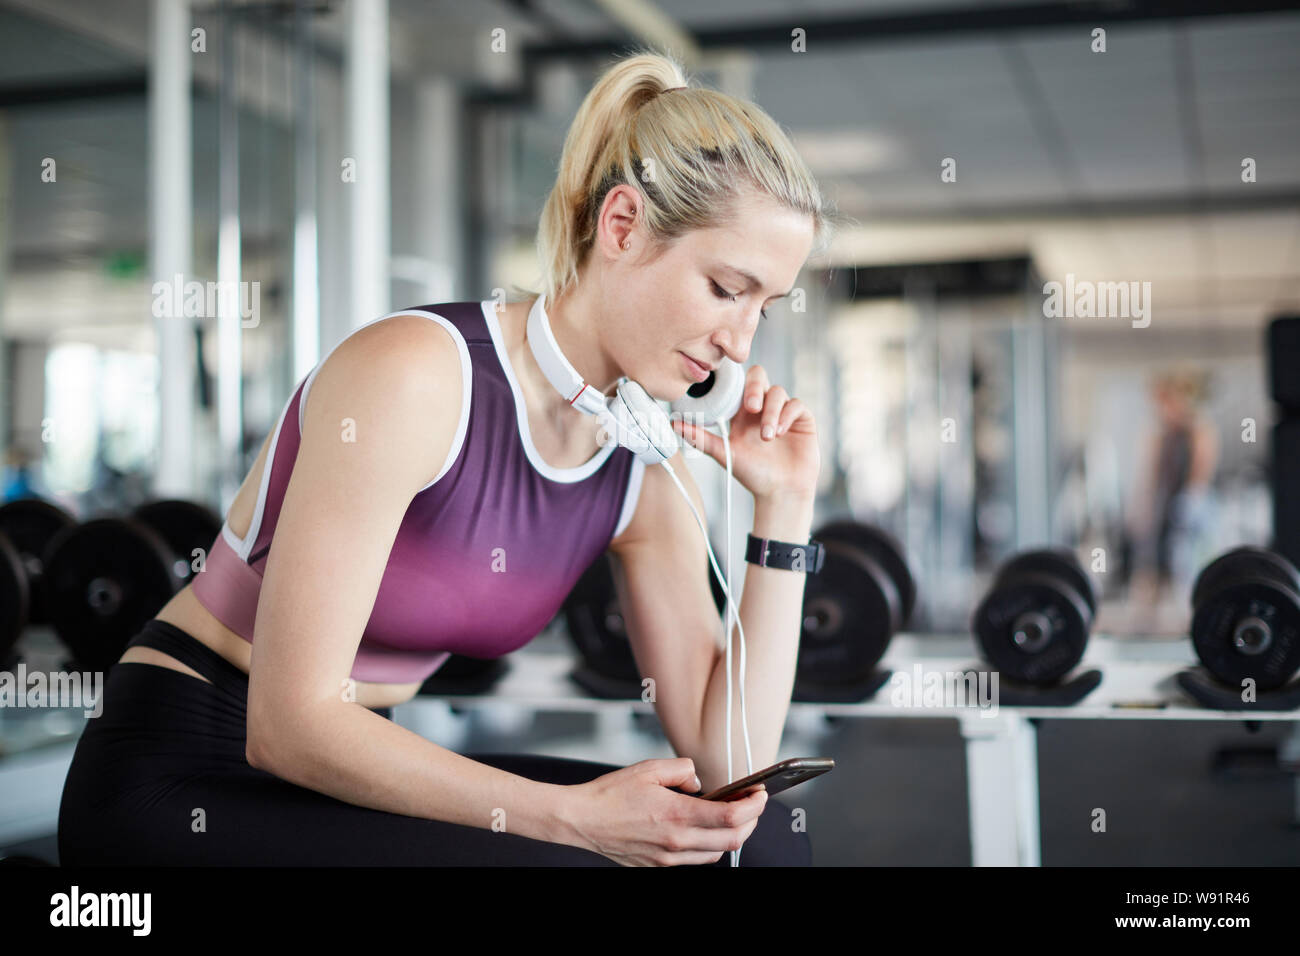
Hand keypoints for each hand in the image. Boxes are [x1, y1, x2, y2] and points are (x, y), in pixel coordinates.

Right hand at [559, 758, 767, 866]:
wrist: (582, 819)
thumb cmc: (611, 794)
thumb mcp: (650, 768)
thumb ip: (684, 770)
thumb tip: (700, 782)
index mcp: (676, 815)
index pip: (732, 817)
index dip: (754, 806)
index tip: (760, 794)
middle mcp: (676, 842)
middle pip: (732, 841)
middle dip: (751, 822)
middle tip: (753, 804)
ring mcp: (667, 858)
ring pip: (716, 854)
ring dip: (732, 836)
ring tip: (734, 815)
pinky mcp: (658, 865)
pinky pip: (695, 860)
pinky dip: (709, 846)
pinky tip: (706, 829)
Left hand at [671, 364, 818, 499]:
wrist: (781, 492)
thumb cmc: (753, 474)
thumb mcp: (724, 454)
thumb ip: (701, 438)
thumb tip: (674, 424)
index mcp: (742, 411)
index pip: (738, 382)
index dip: (734, 381)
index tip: (727, 390)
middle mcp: (763, 406)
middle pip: (759, 376)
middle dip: (754, 388)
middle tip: (751, 408)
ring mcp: (783, 411)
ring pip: (777, 392)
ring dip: (771, 412)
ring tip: (767, 436)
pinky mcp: (802, 418)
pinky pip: (796, 404)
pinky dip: (787, 415)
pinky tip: (779, 432)